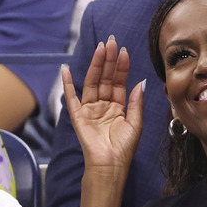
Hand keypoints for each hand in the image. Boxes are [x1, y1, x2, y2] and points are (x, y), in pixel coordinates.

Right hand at [64, 36, 143, 171]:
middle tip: (112, 42)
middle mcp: (103, 105)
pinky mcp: (78, 116)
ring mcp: (90, 109)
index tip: (124, 51)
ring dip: (95, 65)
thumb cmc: (124, 148)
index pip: (119, 82)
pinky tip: (66, 69)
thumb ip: (136, 101)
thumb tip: (140, 81)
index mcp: (118, 107)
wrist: (110, 164)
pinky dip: (67, 84)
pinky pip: (71, 97)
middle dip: (109, 60)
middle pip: (106, 78)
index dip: (121, 67)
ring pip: (92, 83)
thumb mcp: (135, 123)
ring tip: (100, 49)